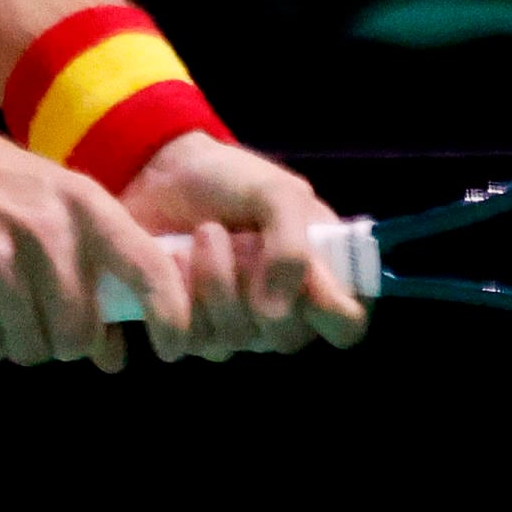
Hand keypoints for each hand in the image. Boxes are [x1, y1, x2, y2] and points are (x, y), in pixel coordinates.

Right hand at [0, 118, 186, 370]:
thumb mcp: (57, 204)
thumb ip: (93, 269)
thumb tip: (113, 356)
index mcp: (86, 207)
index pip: (149, 269)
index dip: (171, 316)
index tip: (171, 346)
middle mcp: (50, 231)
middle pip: (77, 334)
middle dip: (61, 342)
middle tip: (40, 322)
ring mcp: (0, 255)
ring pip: (29, 346)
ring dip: (17, 345)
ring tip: (3, 315)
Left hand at [118, 133, 368, 360]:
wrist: (165, 173)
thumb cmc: (233, 182)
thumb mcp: (278, 195)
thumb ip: (293, 250)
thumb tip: (275, 314)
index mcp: (320, 279)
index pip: (346, 326)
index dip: (330, 312)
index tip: (306, 277)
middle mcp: (284, 312)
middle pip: (287, 338)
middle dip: (258, 284)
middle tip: (240, 238)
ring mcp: (238, 326)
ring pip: (236, 338)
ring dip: (216, 278)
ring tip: (205, 232)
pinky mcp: (192, 330)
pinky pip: (192, 338)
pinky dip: (182, 292)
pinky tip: (177, 257)